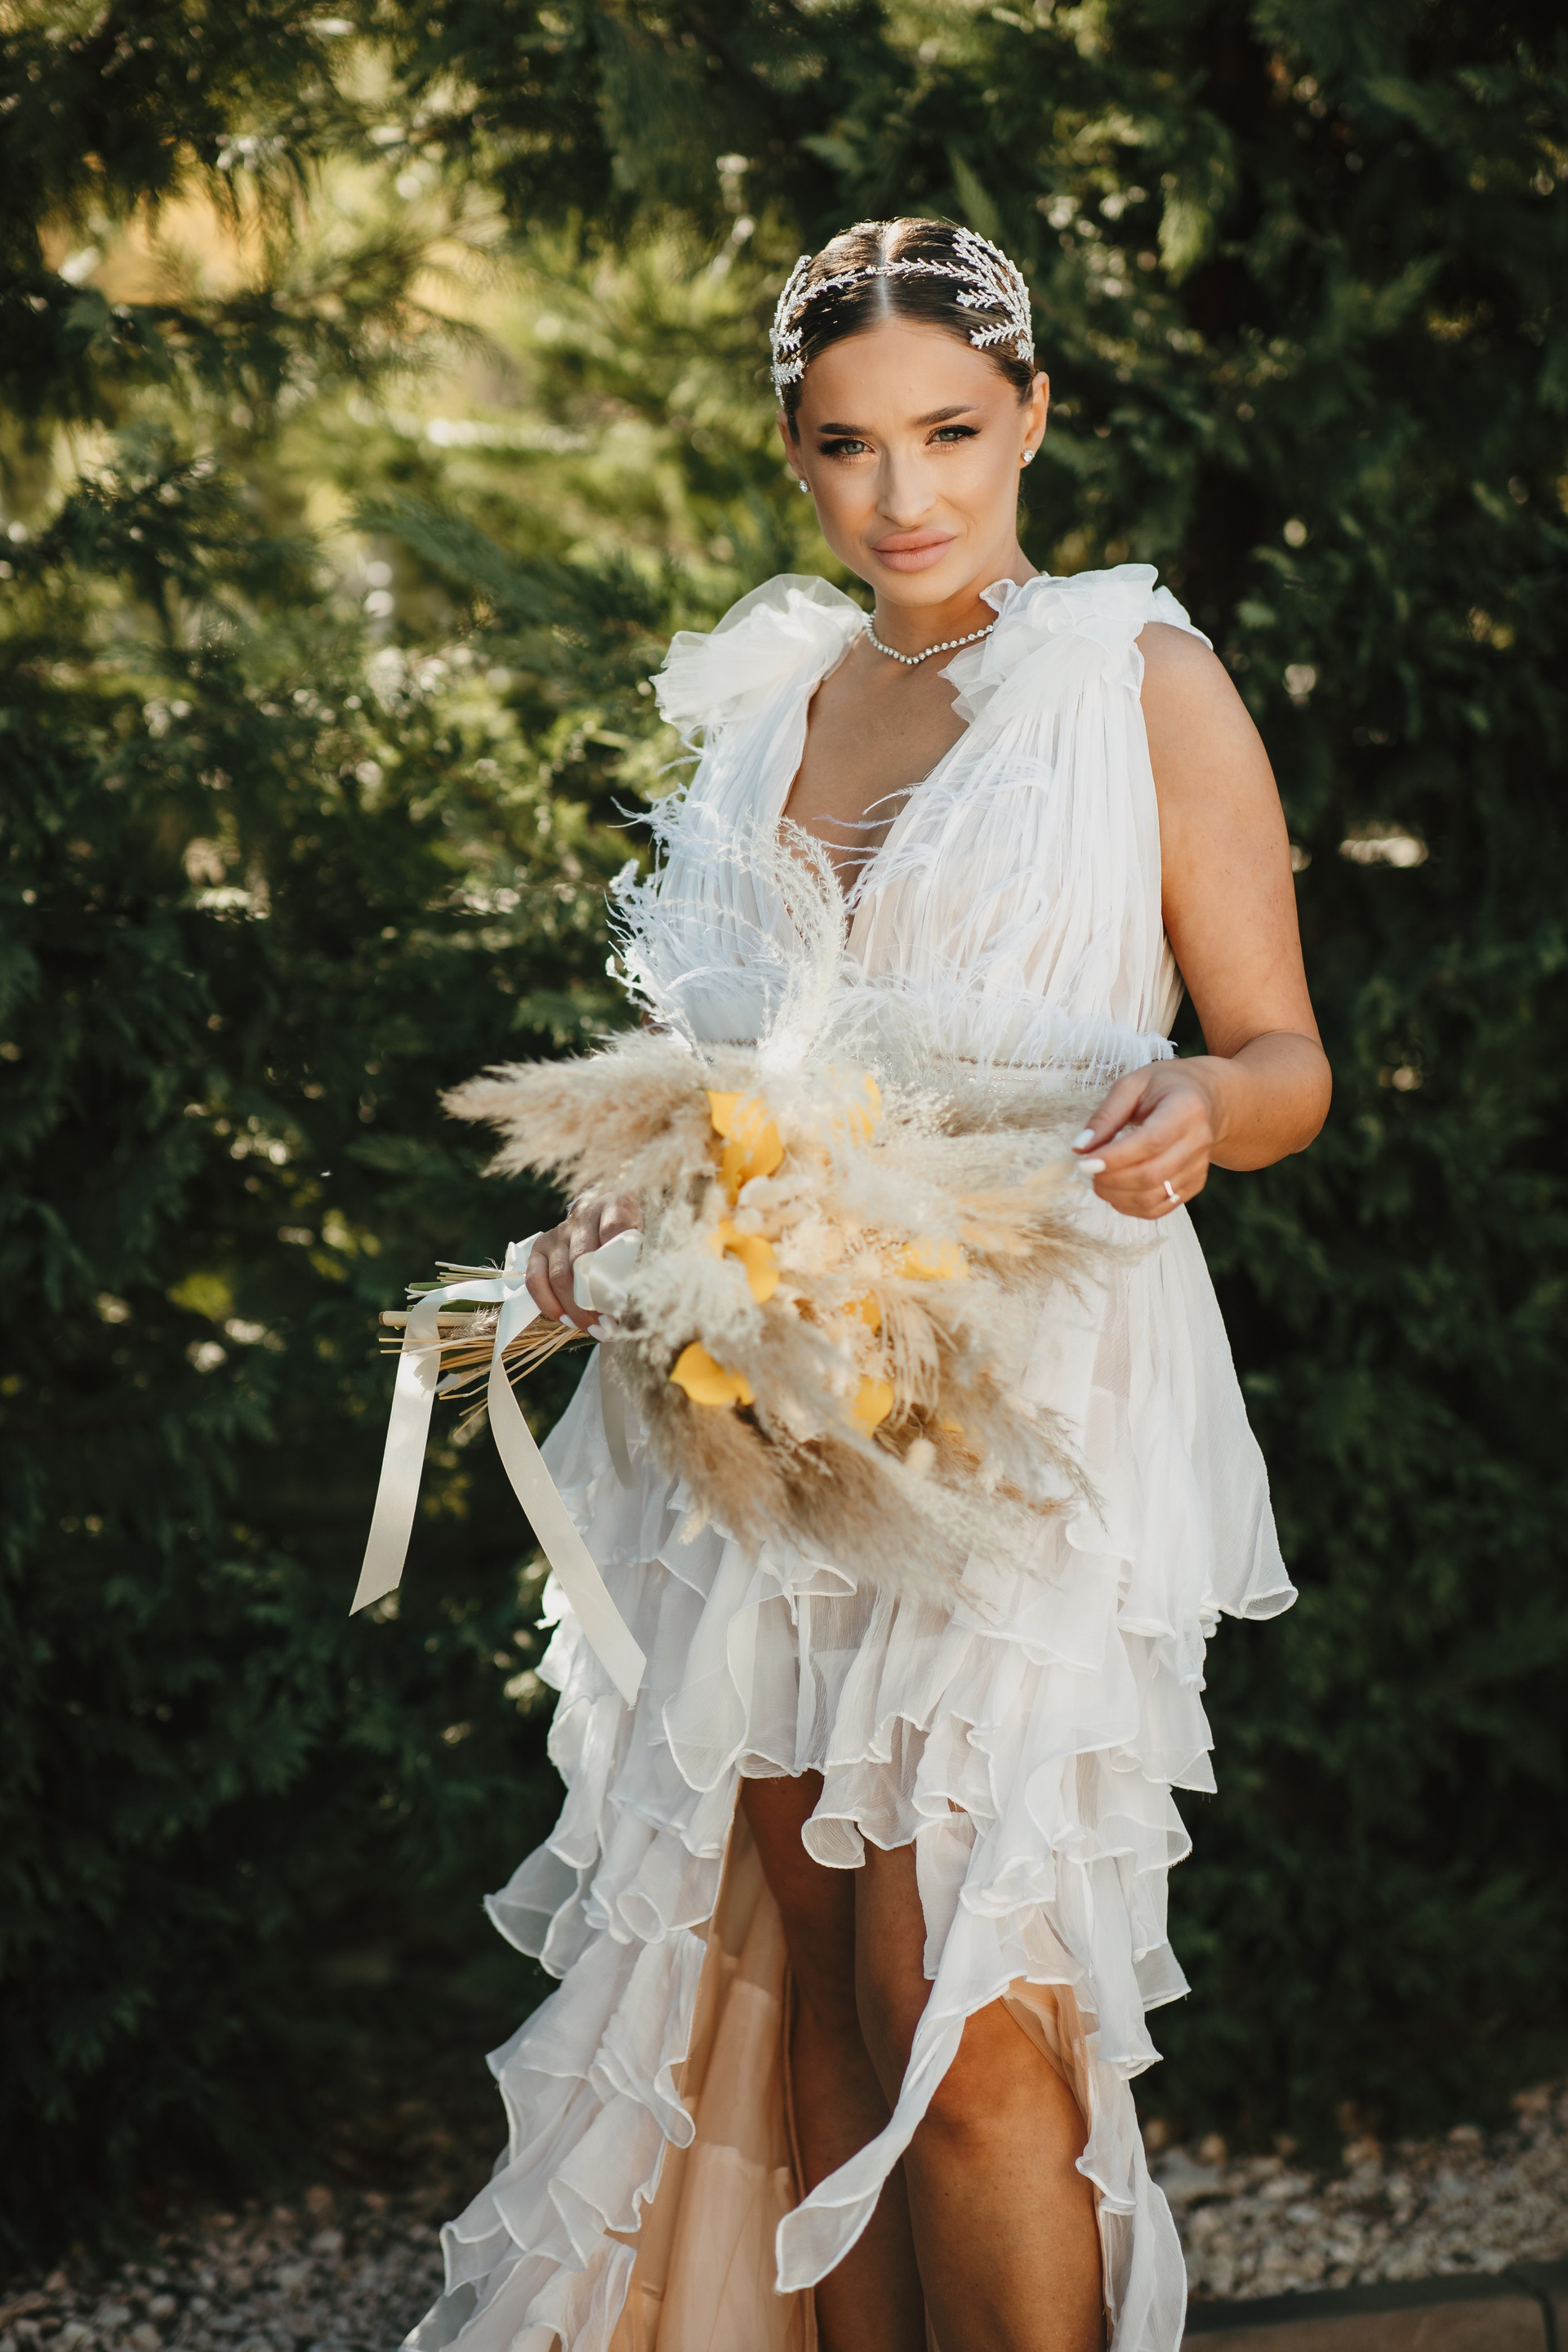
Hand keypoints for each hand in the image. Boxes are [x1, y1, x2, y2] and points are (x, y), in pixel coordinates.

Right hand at [525, 1193, 640, 1329]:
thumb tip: (645, 1293)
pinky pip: (535, 1279)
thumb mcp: (646, 1234)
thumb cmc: (631, 1230)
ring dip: (577, 1309)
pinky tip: (567, 1320)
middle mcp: (583, 1216)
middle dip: (596, 1300)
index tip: (627, 1301)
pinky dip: (550, 1303)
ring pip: (560, 1275)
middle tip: (611, 1327)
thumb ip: (643, 1256)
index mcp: (614, 1205)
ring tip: (596, 1331)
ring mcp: (559, 1231)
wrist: (604, 1208)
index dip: (618, 1267)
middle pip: (583, 1261)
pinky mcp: (540, 1246)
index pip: (614, 1230)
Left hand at [1072, 1062, 1220, 1220]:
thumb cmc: (1165, 1087)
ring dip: (1115, 1195)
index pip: (1150, 1142)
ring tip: (1095, 1180)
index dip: (1114, 1158)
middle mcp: (1198, 1141)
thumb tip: (1080, 1147)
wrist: (1206, 1099)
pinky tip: (1114, 1191)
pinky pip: (1159, 1207)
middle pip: (1150, 1174)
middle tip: (1083, 1172)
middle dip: (1109, 1179)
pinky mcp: (1194, 1185)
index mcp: (1185, 1109)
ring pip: (1152, 1197)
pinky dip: (1130, 1206)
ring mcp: (1198, 1167)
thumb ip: (1106, 1115)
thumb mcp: (1132, 1085)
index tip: (1084, 1162)